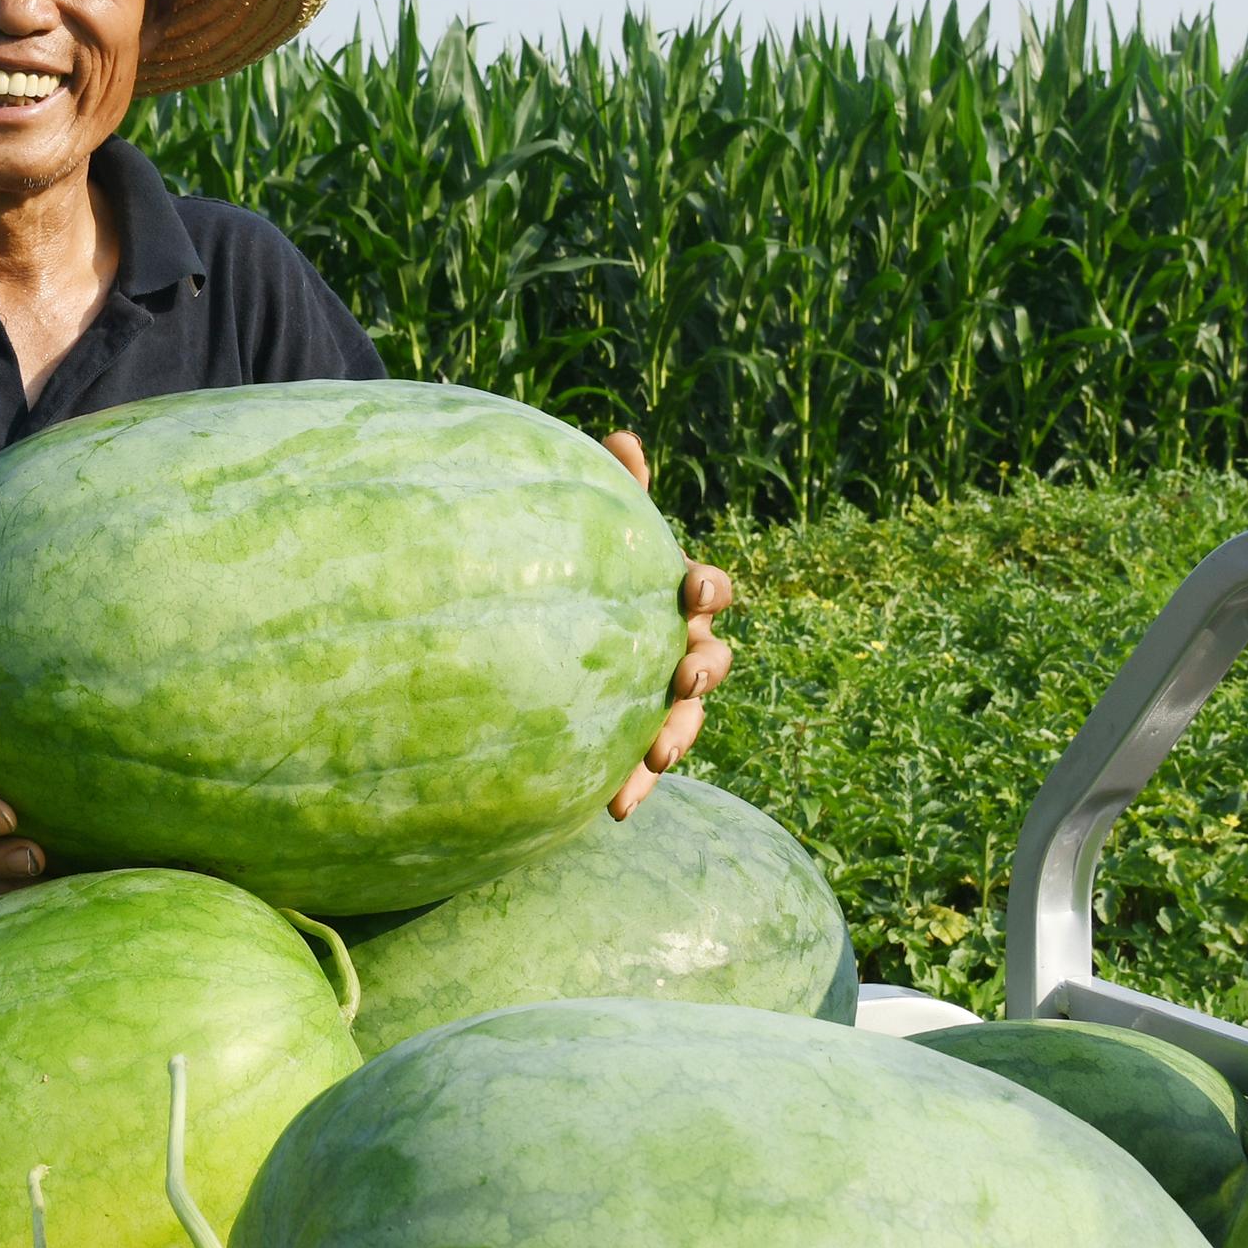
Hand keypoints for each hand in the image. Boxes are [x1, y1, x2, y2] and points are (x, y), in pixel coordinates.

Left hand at [602, 433, 739, 814]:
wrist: (536, 627)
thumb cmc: (575, 567)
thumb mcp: (587, 528)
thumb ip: (610, 487)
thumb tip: (623, 439)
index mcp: (672, 596)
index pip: (707, 589)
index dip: (706, 588)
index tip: (689, 590)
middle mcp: (676, 647)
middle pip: (711, 660)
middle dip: (703, 669)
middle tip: (681, 676)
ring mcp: (656, 697)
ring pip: (685, 720)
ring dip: (677, 736)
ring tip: (655, 754)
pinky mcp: (628, 739)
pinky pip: (640, 765)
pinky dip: (635, 785)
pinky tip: (614, 808)